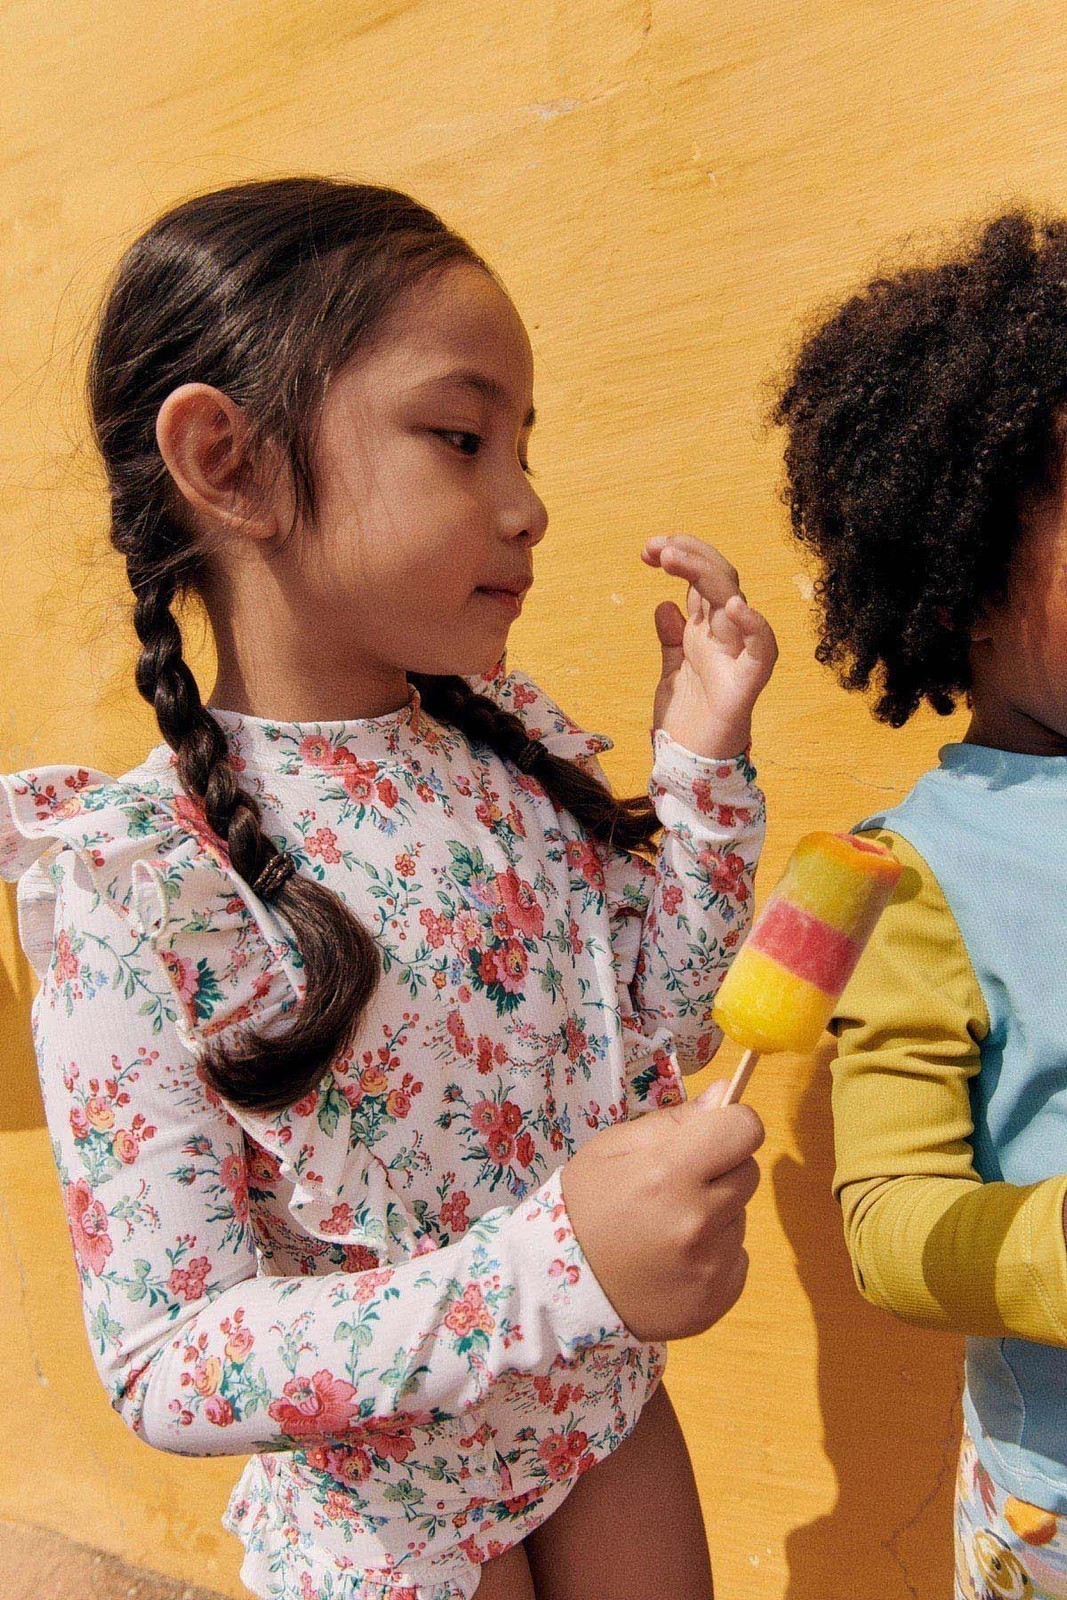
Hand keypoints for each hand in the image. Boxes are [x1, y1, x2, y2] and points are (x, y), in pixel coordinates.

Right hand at [560, 1081, 762, 1341]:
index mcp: (669, 1173)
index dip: (731, 1125)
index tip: (712, 1135)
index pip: (745, 1129)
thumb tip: (726, 1095)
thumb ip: (673, 1121)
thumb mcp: (612, 1148)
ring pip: (740, 1217)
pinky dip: (715, 1256)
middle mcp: (698, 1220)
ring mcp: (712, 1265)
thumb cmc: (585, 1207)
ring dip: (716, 1215)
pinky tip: (676, 1262)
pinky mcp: (720, 1297)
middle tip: (678, 1187)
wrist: (564, 1291)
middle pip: (748, 1171)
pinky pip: (737, 1259)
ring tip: (668, 1229)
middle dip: (721, 1170)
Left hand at [642, 534, 777, 757]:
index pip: (702, 579)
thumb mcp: (670, 672)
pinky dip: (754, 626)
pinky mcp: (747, 683)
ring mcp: (738, 655)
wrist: (690, 764)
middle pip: (719, 580)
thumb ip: (671, 639)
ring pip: (734, 600)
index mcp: (707, 631)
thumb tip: (664, 605)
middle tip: (655, 546)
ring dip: (706, 573)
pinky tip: (735, 607)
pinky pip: (762, 650)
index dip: (681, 556)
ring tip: (673, 557)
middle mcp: (725, 636)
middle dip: (689, 555)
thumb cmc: (687, 721)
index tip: (649, 548)